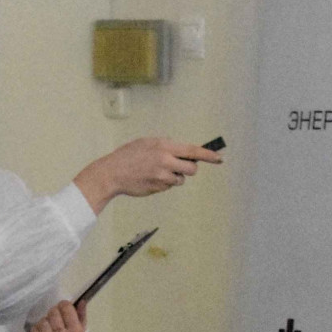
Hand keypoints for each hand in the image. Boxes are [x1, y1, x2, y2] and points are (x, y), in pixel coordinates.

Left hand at [29, 300, 87, 331]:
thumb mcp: (81, 328)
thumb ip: (81, 314)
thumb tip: (81, 301)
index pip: (65, 308)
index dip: (64, 305)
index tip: (64, 308)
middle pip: (53, 312)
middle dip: (54, 312)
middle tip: (56, 317)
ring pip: (42, 321)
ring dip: (45, 320)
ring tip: (49, 325)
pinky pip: (34, 330)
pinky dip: (37, 328)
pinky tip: (43, 331)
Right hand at [74, 137, 222, 211]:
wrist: (111, 173)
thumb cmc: (128, 155)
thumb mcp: (147, 142)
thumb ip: (165, 145)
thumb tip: (182, 151)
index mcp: (164, 146)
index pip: (192, 151)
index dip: (208, 155)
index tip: (220, 158)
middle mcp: (165, 160)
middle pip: (191, 169)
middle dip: (188, 169)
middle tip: (179, 166)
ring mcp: (162, 176)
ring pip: (180, 180)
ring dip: (174, 177)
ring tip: (156, 171)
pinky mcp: (158, 188)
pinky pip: (169, 186)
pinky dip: (164, 183)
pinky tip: (150, 178)